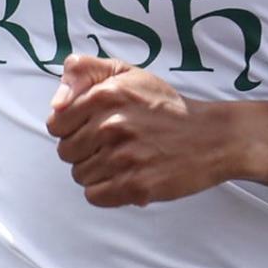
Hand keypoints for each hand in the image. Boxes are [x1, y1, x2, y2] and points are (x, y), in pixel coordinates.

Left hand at [46, 55, 236, 206]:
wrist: (212, 137)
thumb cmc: (166, 107)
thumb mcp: (128, 73)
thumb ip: (85, 71)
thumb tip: (56, 102)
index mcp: (106, 94)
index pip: (56, 124)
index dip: (72, 128)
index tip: (93, 128)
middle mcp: (112, 124)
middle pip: (66, 152)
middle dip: (85, 151)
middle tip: (114, 145)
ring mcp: (123, 157)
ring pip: (80, 176)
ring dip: (98, 172)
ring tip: (125, 161)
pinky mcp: (135, 186)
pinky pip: (94, 196)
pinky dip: (107, 191)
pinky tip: (127, 178)